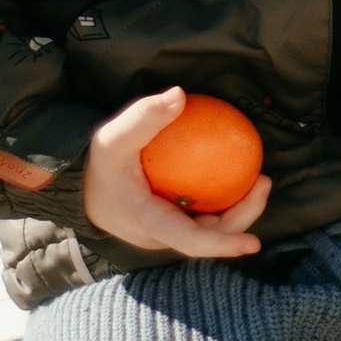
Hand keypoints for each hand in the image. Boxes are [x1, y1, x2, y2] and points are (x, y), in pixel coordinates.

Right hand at [81, 88, 270, 256]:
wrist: (75, 183)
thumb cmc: (97, 163)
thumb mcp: (113, 137)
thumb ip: (144, 117)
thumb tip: (179, 95)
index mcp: (149, 224)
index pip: (192, 241)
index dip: (225, 245)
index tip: (255, 244)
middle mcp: (161, 235)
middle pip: (210, 236)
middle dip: (244, 217)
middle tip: (265, 182)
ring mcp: (166, 230)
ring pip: (209, 227)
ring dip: (238, 208)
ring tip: (261, 178)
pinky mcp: (168, 219)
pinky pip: (201, 213)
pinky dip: (221, 198)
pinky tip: (236, 172)